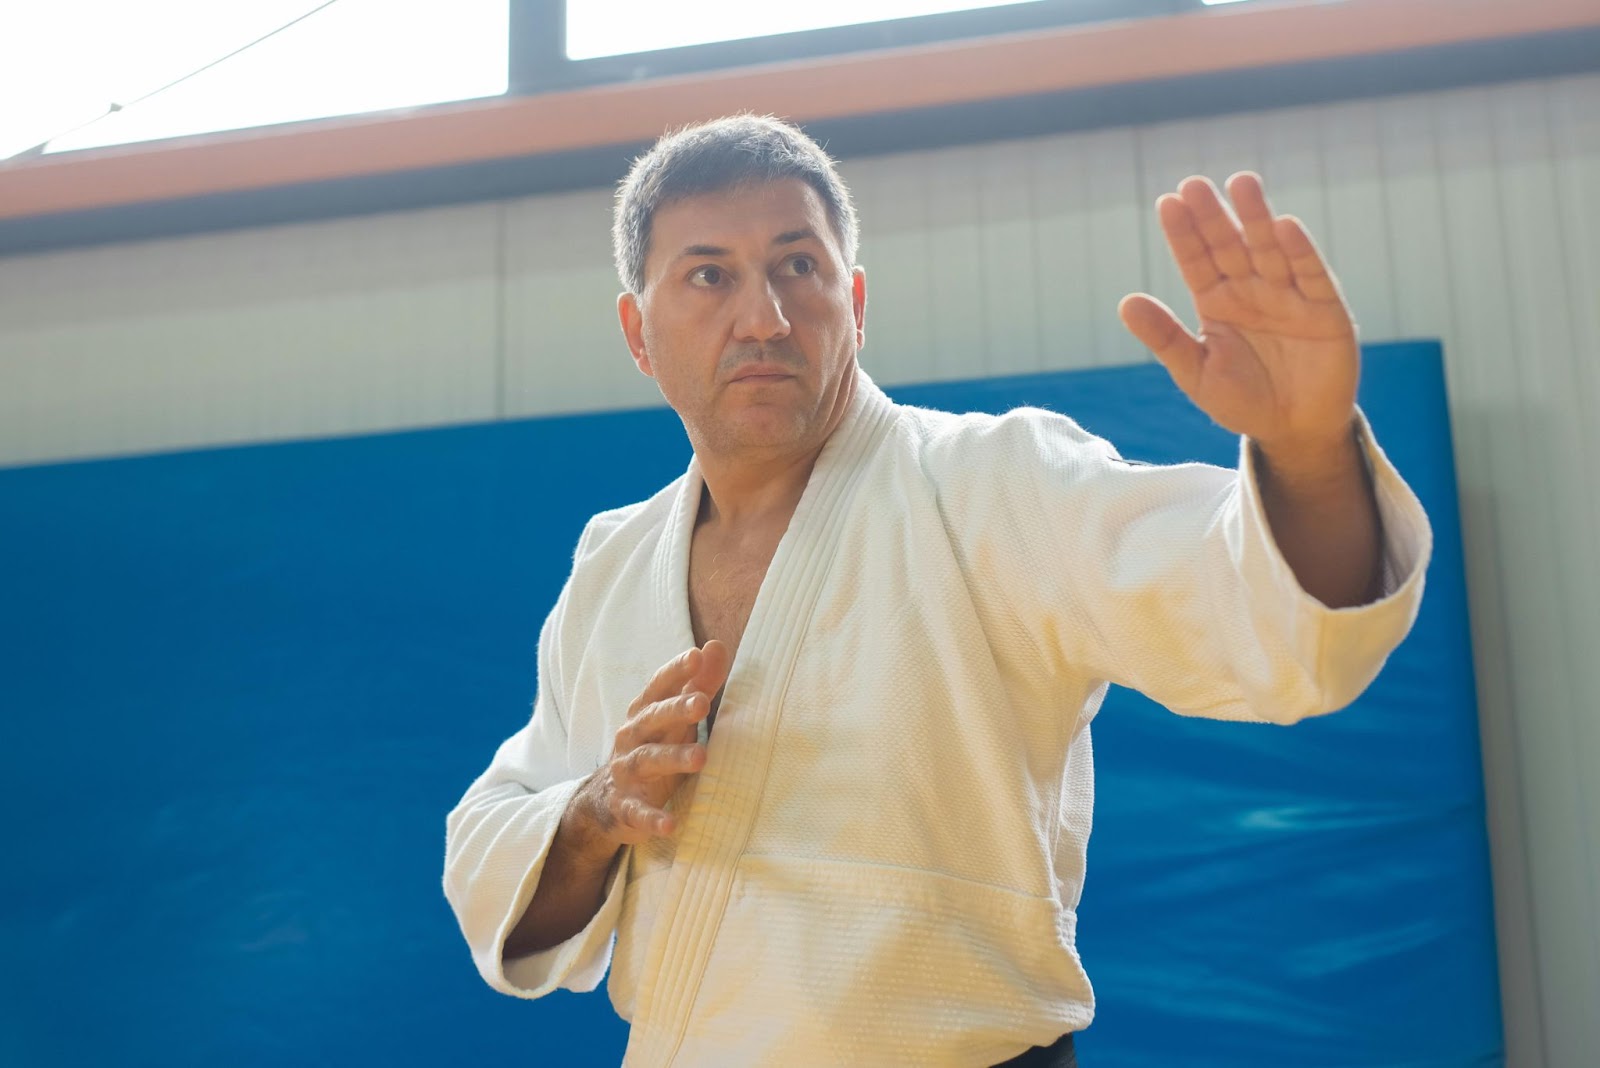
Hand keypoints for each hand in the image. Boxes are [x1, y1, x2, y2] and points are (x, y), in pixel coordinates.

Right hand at [574, 640, 731, 850]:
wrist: (606, 801)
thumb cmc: (652, 749)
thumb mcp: (673, 719)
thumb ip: (697, 685)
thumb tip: (717, 646)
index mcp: (644, 714)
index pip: (658, 688)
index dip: (675, 672)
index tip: (696, 656)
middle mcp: (631, 739)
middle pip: (653, 720)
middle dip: (676, 710)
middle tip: (702, 703)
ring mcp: (626, 774)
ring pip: (648, 762)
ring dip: (673, 759)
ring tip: (701, 757)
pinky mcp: (625, 808)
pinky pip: (638, 813)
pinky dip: (653, 818)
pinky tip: (670, 824)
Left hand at [1118, 172, 1358, 453]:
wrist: (1293, 431)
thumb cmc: (1242, 401)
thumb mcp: (1196, 373)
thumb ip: (1165, 338)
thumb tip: (1126, 303)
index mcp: (1217, 302)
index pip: (1197, 260)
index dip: (1184, 234)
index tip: (1167, 203)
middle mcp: (1252, 290)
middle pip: (1230, 246)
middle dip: (1214, 216)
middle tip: (1194, 184)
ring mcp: (1288, 296)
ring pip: (1269, 249)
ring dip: (1256, 218)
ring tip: (1241, 183)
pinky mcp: (1325, 310)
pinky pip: (1311, 276)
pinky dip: (1300, 252)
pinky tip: (1286, 227)